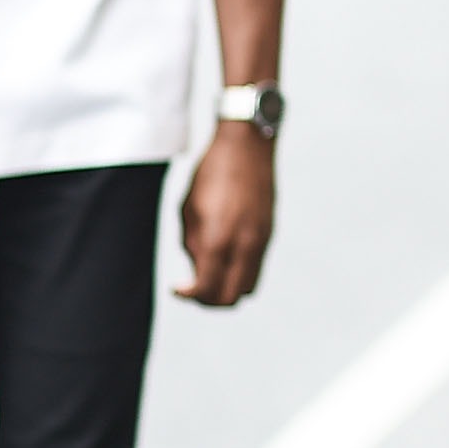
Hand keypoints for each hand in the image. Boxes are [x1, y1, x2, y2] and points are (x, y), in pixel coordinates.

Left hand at [175, 123, 275, 304]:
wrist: (247, 147)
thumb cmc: (211, 174)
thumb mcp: (188, 210)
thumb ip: (193, 246)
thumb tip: (196, 273)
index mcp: (218, 238)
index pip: (206, 289)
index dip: (189, 295)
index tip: (178, 287)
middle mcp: (244, 245)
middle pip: (230, 298)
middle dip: (209, 300)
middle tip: (195, 287)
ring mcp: (261, 240)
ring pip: (248, 288)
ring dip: (228, 289)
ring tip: (211, 273)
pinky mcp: (269, 233)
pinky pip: (257, 267)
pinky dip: (240, 273)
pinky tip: (227, 256)